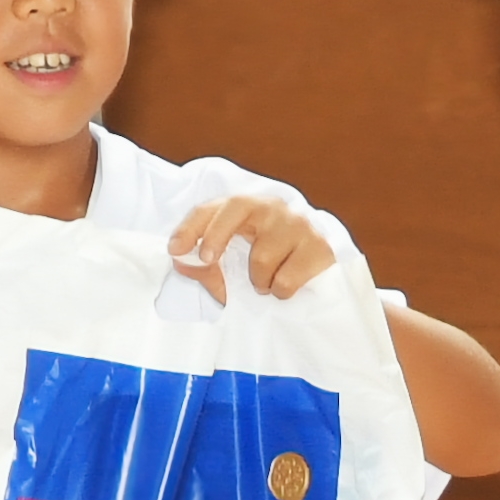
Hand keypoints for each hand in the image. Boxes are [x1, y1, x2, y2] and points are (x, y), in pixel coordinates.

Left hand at [165, 194, 341, 303]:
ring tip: (267, 282)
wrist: (324, 270)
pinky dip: (280, 292)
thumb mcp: (236, 263)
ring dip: (258, 281)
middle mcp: (272, 207)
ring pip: (262, 257)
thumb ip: (207, 266)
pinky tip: (287, 285)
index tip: (175, 249)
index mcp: (247, 208)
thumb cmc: (273, 263)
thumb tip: (181, 263)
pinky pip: (286, 279)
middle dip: (216, 236)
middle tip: (207, 261)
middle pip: (237, 208)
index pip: (213, 208)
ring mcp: (298, 224)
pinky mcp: (319, 247)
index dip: (191, 227)